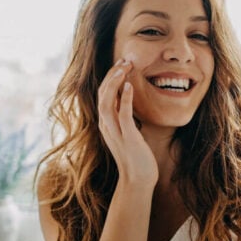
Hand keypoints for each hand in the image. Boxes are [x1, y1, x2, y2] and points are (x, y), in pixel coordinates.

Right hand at [97, 58, 157, 183]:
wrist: (138, 180)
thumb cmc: (136, 157)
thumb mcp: (128, 133)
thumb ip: (124, 118)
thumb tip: (126, 101)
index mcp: (106, 124)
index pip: (103, 95)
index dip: (110, 78)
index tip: (121, 64)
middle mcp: (106, 126)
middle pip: (102, 94)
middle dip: (112, 75)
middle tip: (124, 60)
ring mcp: (115, 132)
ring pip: (107, 101)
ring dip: (115, 82)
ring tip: (124, 67)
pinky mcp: (127, 138)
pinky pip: (122, 115)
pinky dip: (124, 99)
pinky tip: (129, 86)